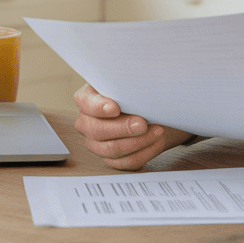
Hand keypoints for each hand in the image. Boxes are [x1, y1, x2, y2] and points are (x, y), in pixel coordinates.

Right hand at [72, 84, 192, 169]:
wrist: (148, 109)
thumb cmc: (134, 91)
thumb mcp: (128, 81)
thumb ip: (125, 81)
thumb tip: (135, 80)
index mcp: (87, 99)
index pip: (86, 104)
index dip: (99, 107)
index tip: (115, 108)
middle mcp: (87, 123)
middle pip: (98, 130)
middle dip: (123, 127)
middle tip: (143, 123)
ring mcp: (97, 144)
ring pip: (112, 150)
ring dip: (138, 141)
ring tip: (158, 131)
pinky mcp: (112, 159)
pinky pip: (126, 162)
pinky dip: (144, 152)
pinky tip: (156, 142)